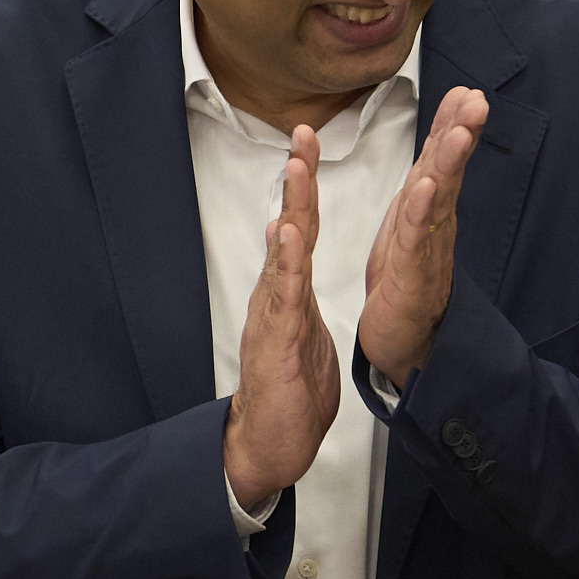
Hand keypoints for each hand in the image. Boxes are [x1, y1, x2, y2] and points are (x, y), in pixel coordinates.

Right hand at [222, 124, 338, 512]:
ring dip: (291, 209)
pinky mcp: (276, 344)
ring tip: (295, 170)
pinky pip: (283, 299)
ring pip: (283, 255)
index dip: (305, 186)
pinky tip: (290, 236)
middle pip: (289, 228)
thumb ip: (290, 283)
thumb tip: (285, 240)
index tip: (309, 143)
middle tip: (301, 135)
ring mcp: (273, 318)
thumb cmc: (288, 391)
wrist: (270, 442)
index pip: (299, 229)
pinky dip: (287, 265)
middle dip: (296, 180)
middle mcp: (275, 296)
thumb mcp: (297, 326)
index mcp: (286, 292)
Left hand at [355, 86, 489, 380]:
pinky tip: (426, 187)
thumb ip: (424, 182)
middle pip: (449, 172)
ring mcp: (428, 250)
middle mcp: (435, 224)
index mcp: (428, 207)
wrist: (402, 341)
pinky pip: (416, 240)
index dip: (452, 124)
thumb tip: (439, 143)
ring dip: (448, 164)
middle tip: (476, 101)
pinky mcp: (412, 277)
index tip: (465, 90)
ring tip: (458, 132)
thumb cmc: (405, 278)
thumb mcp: (411, 220)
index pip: (441, 158)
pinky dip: (420, 212)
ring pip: (439, 200)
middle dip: (461, 134)